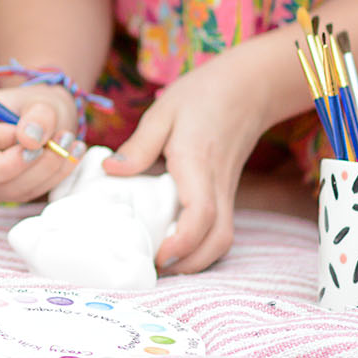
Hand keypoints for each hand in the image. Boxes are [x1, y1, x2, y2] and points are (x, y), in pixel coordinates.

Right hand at [0, 83, 80, 202]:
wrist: (47, 122)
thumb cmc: (37, 106)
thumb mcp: (42, 101)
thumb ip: (39, 116)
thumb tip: (30, 139)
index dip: (1, 139)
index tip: (31, 130)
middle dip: (16, 164)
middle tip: (48, 146)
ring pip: (2, 188)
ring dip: (43, 170)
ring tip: (68, 144)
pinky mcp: (1, 191)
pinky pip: (23, 194)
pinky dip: (51, 177)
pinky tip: (68, 156)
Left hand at [101, 54, 269, 274]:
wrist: (247, 89)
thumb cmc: (202, 96)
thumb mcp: (163, 111)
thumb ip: (139, 145)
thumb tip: (110, 170)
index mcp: (198, 163)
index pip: (200, 213)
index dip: (182, 241)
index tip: (159, 255)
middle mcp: (217, 184)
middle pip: (218, 239)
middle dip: (190, 264)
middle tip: (154, 268)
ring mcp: (226, 191)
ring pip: (223, 239)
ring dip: (198, 260)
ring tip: (163, 263)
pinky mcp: (226, 192)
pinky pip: (221, 228)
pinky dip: (203, 246)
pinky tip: (177, 244)